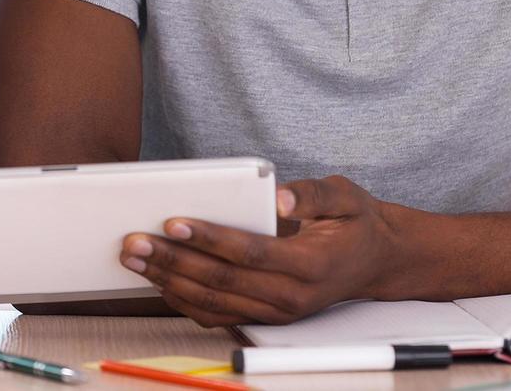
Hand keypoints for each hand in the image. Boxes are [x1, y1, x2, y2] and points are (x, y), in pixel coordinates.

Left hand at [119, 175, 402, 327]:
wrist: (375, 261)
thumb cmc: (355, 224)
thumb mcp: (345, 196)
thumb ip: (312, 194)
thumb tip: (280, 196)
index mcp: (311, 265)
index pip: (250, 253)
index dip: (209, 239)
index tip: (173, 222)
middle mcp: (292, 297)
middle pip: (222, 282)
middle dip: (173, 261)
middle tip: (135, 242)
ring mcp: (278, 313)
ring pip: (214, 303)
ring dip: (169, 281)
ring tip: (135, 258)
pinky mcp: (266, 317)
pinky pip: (218, 315)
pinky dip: (184, 300)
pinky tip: (159, 280)